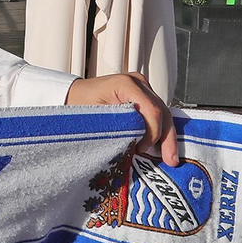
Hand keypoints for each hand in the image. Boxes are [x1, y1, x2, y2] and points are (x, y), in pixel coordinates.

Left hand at [65, 73, 179, 165]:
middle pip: (162, 112)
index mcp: (126, 84)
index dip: (153, 133)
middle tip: (170, 160)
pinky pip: (156, 113)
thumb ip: (119, 128)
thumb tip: (137, 146)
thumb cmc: (78, 104)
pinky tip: (162, 146)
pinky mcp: (142, 95)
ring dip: (166, 136)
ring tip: (169, 157)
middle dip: (167, 138)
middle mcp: (138, 83)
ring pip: (163, 113)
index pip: (152, 110)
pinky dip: (159, 130)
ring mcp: (142, 87)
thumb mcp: (96, 117)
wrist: (71, 94)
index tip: (143, 149)